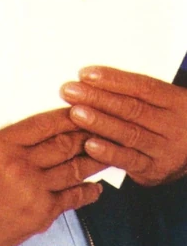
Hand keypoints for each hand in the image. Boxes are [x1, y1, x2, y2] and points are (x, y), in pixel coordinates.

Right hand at [0, 107, 102, 245]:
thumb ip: (8, 136)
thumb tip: (38, 128)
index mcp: (2, 144)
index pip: (44, 124)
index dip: (67, 116)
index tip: (82, 109)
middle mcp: (20, 165)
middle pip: (64, 144)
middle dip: (87, 134)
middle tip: (103, 125)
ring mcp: (34, 190)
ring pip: (74, 169)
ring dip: (94, 159)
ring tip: (108, 151)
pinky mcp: (41, 214)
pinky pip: (72, 198)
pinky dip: (87, 191)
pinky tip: (96, 186)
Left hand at [61, 66, 186, 186]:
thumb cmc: (163, 118)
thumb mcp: (159, 102)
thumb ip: (131, 93)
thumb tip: (89, 80)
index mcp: (175, 101)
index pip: (142, 87)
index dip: (113, 80)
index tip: (85, 74)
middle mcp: (173, 125)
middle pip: (132, 109)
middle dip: (98, 99)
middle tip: (70, 92)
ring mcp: (165, 150)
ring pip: (129, 134)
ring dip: (99, 123)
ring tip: (76, 114)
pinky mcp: (154, 171)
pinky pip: (129, 161)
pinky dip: (108, 153)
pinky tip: (89, 145)